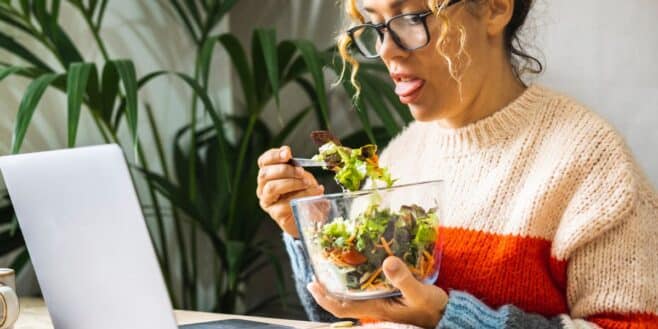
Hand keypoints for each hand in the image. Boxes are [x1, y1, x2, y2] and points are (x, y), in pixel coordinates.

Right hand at [256, 146, 323, 237]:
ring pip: (272, 187)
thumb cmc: (303, 193)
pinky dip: (300, 197)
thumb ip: (294, 166)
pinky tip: (313, 195)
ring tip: (307, 183)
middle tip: (301, 171)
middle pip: (265, 174)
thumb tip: (287, 152)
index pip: (263, 161)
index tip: (287, 153)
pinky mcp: (275, 213)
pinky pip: (284, 204)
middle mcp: (263, 187)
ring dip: (291, 183)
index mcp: (268, 175)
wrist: (310, 215)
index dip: (274, 155)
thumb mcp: (301, 176)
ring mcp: (267, 201)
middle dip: (285, 170)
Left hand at [307, 256, 448, 328]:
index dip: (324, 298)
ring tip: (332, 267)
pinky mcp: (389, 300)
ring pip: (352, 298)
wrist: (447, 317)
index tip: (313, 284)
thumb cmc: (433, 309)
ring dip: (339, 286)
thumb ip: (404, 279)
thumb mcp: (421, 293)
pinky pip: (365, 293)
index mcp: (377, 309)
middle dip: (327, 291)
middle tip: (315, 274)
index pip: (342, 308)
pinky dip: (356, 283)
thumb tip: (388, 261)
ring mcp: (381, 305)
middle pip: (342, 303)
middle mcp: (375, 308)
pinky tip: (358, 269)